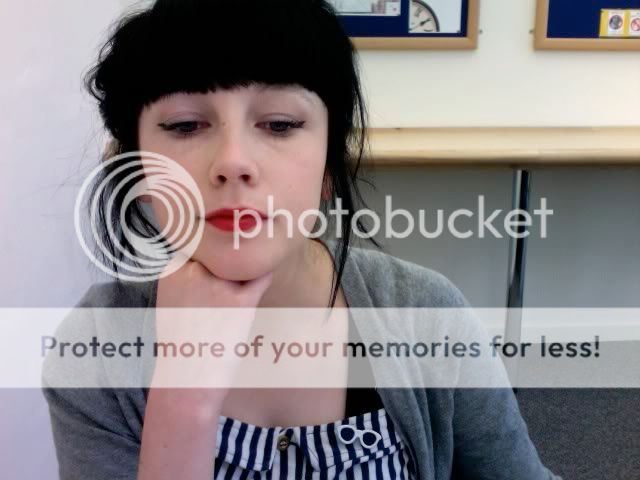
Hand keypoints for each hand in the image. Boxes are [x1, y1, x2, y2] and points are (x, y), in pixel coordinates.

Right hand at [151, 252, 273, 389]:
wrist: (187, 380)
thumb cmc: (182, 340)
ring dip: (244, 275)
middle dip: (228, 266)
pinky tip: (249, 298)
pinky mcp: (241, 300)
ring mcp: (217, 284)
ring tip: (231, 304)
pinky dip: (262, 280)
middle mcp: (192, 270)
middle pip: (224, 251)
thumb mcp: (172, 297)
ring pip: (243, 262)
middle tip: (220, 295)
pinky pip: (261, 276)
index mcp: (171, 268)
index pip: (203, 244)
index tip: (210, 276)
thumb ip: (189, 271)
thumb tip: (219, 253)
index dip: (212, 258)